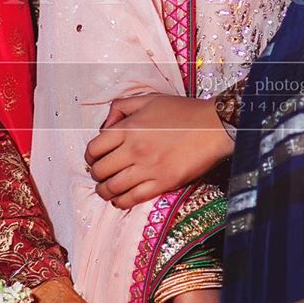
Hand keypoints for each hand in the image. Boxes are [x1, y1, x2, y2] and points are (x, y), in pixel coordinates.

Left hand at [85, 94, 232, 208]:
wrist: (213, 126)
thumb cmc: (183, 112)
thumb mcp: (150, 99)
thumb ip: (122, 107)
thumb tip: (106, 126)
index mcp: (129, 128)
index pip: (94, 149)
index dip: (90, 157)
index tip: (94, 159)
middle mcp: (134, 149)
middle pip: (100, 171)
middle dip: (96, 175)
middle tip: (102, 174)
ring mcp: (148, 168)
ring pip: (112, 188)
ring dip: (104, 191)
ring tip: (107, 189)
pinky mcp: (162, 183)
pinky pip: (132, 199)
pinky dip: (121, 202)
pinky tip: (121, 199)